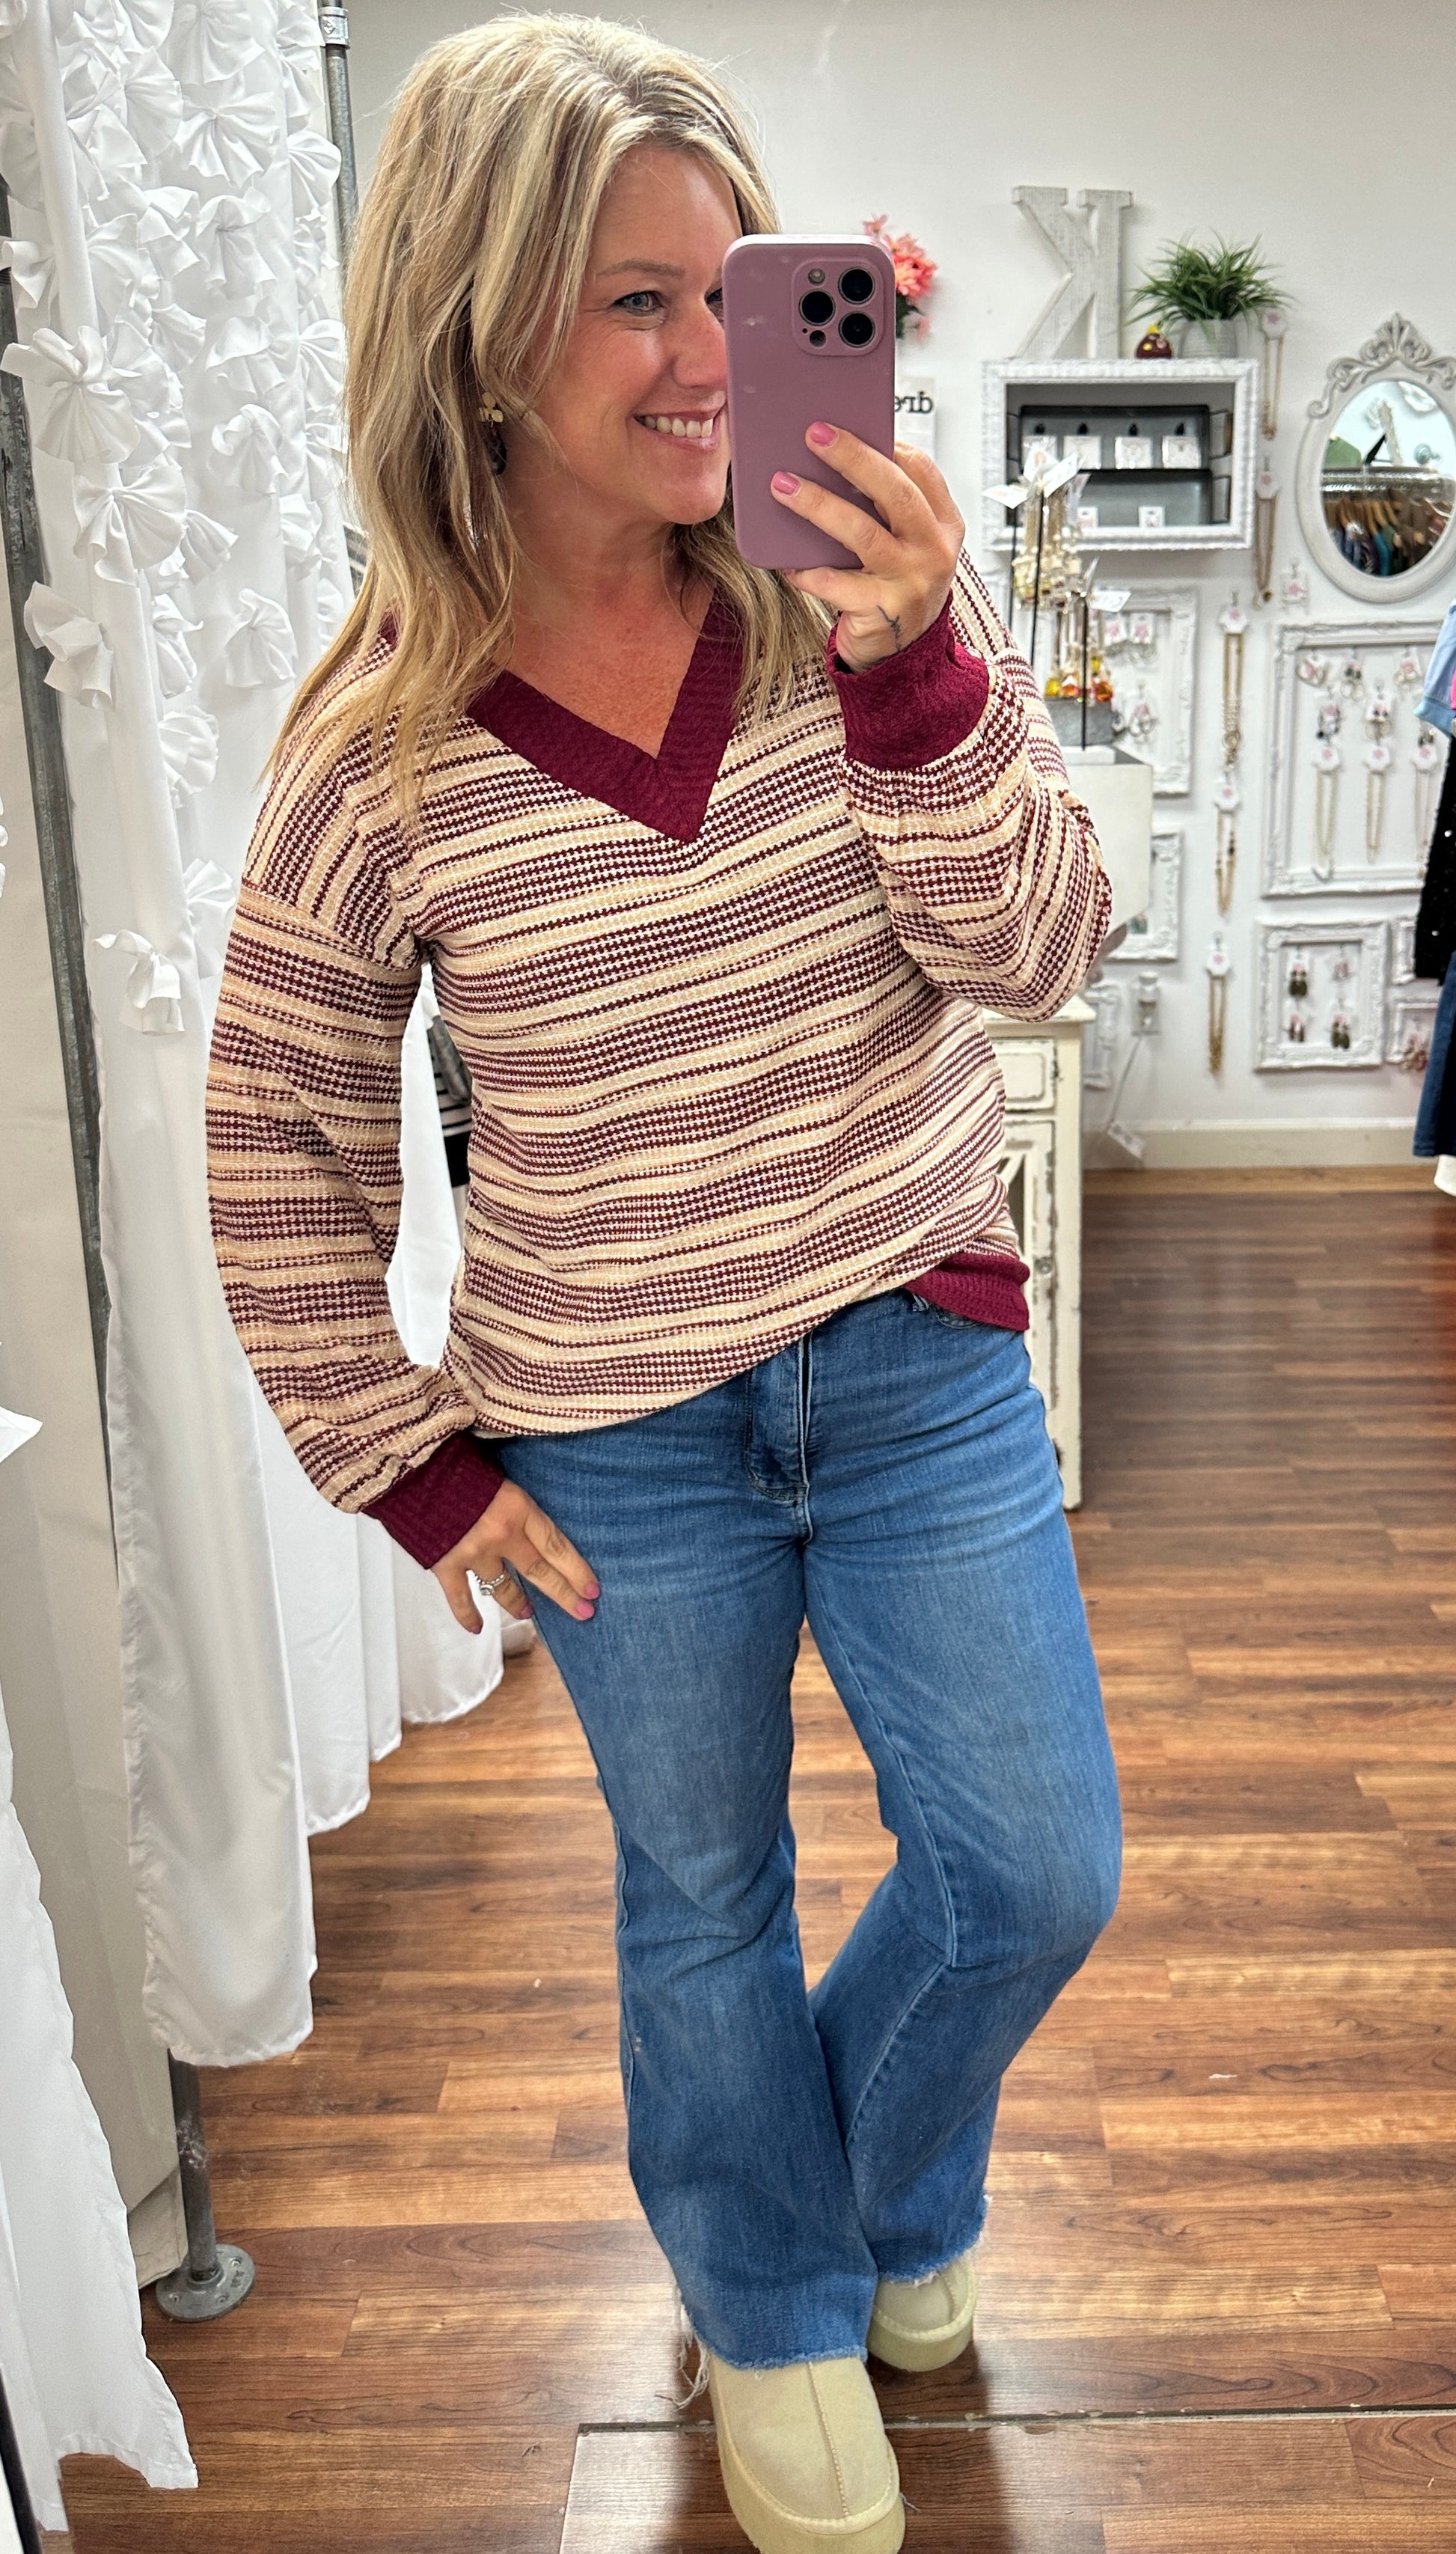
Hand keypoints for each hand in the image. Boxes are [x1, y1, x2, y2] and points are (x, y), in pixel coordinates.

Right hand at [431, 1478, 598, 1631]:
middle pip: (540, 1571)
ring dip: (519, 1603)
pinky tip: (476, 1628)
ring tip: (528, 1612)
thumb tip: (527, 1523)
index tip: (592, 1589)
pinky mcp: (445, 1565)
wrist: (412, 1468)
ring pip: (503, 1588)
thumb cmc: (457, 1463)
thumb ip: (516, 1504)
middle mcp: (501, 1535)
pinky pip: (460, 1599)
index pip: (557, 1546)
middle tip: (583, 1612)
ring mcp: (473, 1553)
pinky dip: (467, 1615)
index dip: (577, 1570)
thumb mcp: (499, 1477)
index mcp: (518, 1508)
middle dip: (564, 1594)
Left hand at [771, 423, 963, 670]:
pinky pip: (839, 586)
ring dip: (818, 505)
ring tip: (782, 485)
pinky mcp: (884, 612)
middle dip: (852, 457)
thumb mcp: (905, 544)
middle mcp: (933, 550)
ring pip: (862, 533)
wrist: (903, 657)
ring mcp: (911, 582)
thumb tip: (834, 464)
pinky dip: (809, 573)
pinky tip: (787, 563)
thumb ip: (886, 509)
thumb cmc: (895, 588)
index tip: (851, 423)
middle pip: (893, 492)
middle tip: (813, 433)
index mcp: (944, 524)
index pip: (922, 470)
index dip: (888, 444)